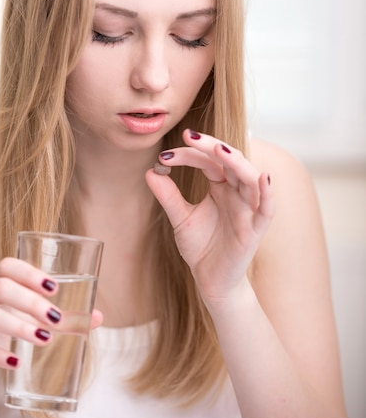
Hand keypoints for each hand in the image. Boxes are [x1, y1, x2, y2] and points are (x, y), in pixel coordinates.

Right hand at [0, 257, 102, 381]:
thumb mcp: (24, 317)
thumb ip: (58, 318)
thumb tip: (98, 318)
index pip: (8, 266)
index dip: (31, 274)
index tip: (55, 288)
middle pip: (1, 288)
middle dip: (31, 302)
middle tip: (55, 319)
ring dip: (18, 327)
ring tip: (43, 340)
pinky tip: (14, 362)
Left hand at [146, 129, 273, 308]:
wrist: (210, 281)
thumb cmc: (201, 247)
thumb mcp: (180, 218)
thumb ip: (168, 195)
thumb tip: (150, 171)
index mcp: (221, 187)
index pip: (209, 161)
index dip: (189, 154)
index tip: (164, 155)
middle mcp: (237, 193)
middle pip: (230, 161)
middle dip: (211, 146)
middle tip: (189, 136)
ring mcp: (248, 210)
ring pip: (250, 178)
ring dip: (237, 162)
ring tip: (219, 149)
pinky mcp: (254, 230)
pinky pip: (267, 209)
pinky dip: (267, 193)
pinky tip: (262, 177)